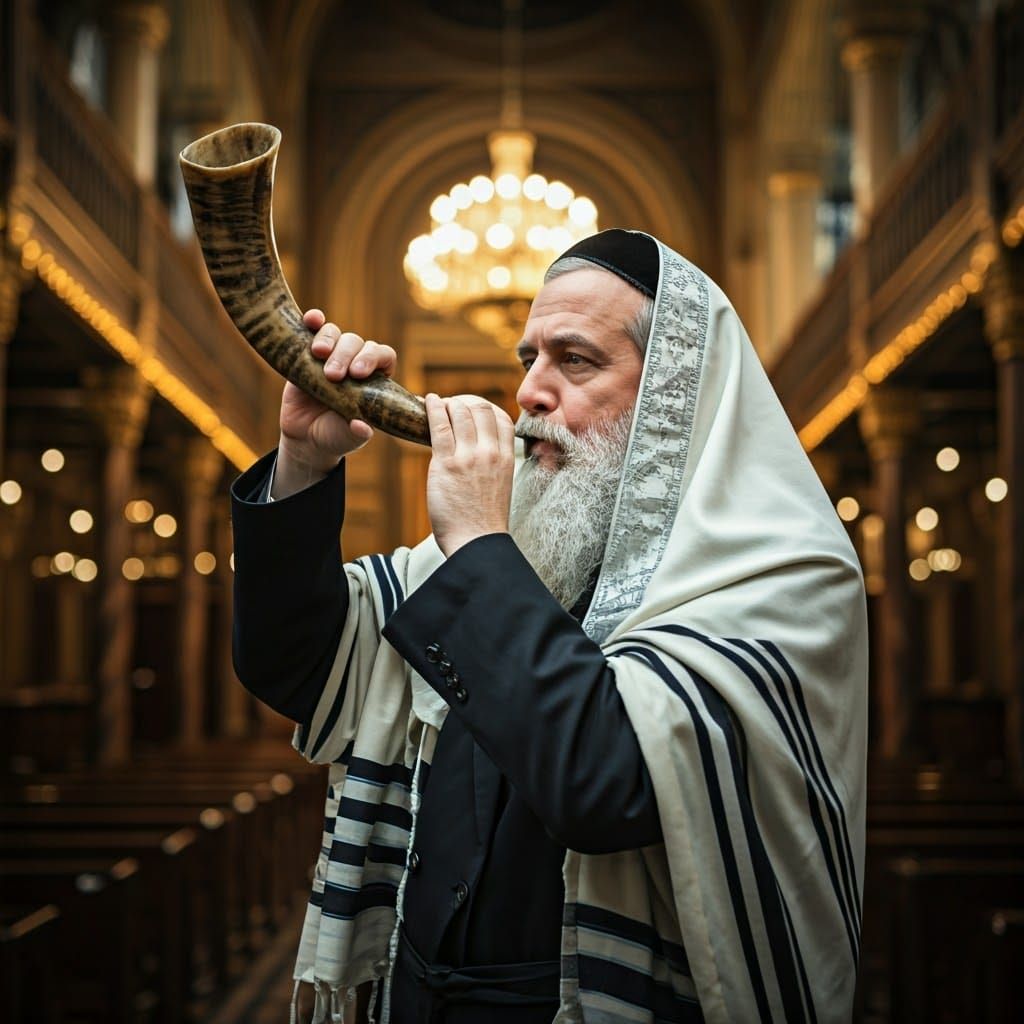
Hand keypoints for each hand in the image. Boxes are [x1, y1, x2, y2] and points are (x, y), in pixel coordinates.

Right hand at [273, 309, 396, 497]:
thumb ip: (358, 432)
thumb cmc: (336, 436)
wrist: (306, 438)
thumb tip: (363, 427)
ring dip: (329, 340)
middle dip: (346, 355)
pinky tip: (311, 319)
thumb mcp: (349, 438)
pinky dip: (312, 321)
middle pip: (357, 343)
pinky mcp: (305, 353)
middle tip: (334, 375)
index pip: (383, 356)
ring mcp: (331, 355)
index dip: (373, 359)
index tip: (359, 373)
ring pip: (336, 333)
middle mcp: (355, 362)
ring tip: (318, 355)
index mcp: (375, 378)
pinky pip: (311, 330)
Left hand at [425, 393, 515, 556]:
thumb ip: (492, 466)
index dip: (485, 408)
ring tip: (436, 405)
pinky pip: (440, 425)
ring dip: (447, 403)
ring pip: (460, 411)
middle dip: (464, 402)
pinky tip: (427, 402)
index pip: (502, 417)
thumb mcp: (500, 487)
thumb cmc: (484, 522)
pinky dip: (433, 407)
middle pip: (481, 408)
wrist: (477, 543)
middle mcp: (491, 453)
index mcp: (506, 459)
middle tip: (450, 407)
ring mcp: (469, 456)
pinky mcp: (447, 464)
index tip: (471, 409)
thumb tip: (476, 453)